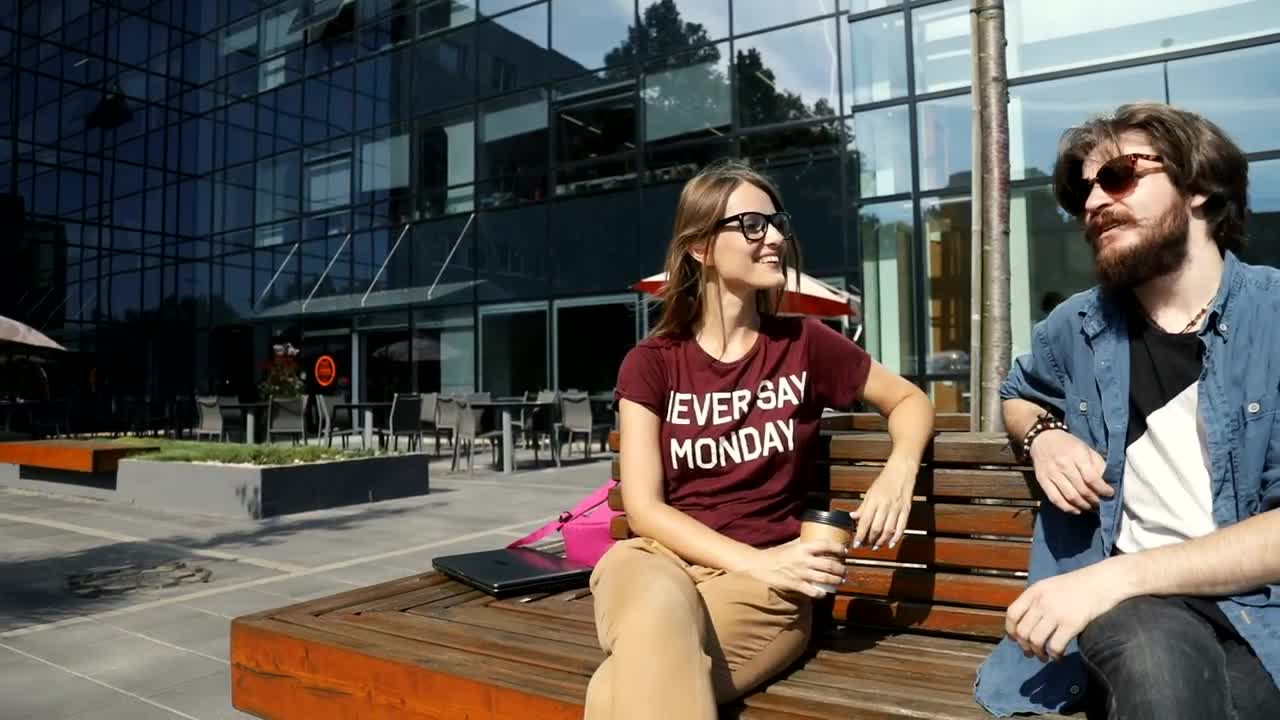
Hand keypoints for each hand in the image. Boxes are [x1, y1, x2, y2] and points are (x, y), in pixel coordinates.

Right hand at [744, 538, 847, 598]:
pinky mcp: (796, 585)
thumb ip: (802, 543)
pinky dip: (821, 593)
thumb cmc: (776, 554)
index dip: (838, 547)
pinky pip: (813, 591)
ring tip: (841, 581)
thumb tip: (815, 538)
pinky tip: (824, 593)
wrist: (759, 565)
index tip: (845, 551)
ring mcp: (800, 573)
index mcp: (803, 547)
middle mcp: (804, 560)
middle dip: (841, 569)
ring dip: (836, 581)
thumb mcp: (790, 545)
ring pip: (825, 579)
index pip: (825, 545)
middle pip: (829, 564)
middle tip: (845, 570)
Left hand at [852, 460, 916, 549]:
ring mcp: (897, 508)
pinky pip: (901, 527)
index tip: (855, 544)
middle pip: (876, 527)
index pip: (865, 521)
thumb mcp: (870, 492)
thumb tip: (852, 517)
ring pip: (888, 530)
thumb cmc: (884, 481)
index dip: (860, 534)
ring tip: (875, 547)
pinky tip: (890, 544)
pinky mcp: (906, 510)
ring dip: (881, 541)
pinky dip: (896, 538)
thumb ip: (863, 506)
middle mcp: (885, 505)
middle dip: (869, 540)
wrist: (901, 471)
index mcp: (874, 500)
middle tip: (864, 546)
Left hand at [1005, 562, 1130, 661]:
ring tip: (1045, 656)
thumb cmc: (1080, 585)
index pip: (1012, 614)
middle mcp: (1041, 602)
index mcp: (1034, 591)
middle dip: (1025, 647)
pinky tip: (1059, 656)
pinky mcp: (1072, 624)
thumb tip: (1026, 624)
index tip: (1016, 640)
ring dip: (1038, 653)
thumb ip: (1037, 601)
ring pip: (1035, 641)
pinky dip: (1054, 655)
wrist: (1105, 581)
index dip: (1011, 631)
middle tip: (1032, 653)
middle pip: (1022, 631)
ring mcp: (1056, 613)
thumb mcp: (1051, 586)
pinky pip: (1055, 646)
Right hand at [1028, 429, 1112, 513]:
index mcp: (1077, 454)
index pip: (1091, 478)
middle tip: (1102, 503)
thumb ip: (1098, 465)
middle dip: (1095, 500)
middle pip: (1082, 489)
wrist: (1042, 438)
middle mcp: (1063, 464)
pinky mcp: (1042, 481)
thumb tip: (1108, 483)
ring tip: (1092, 507)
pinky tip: (1077, 510)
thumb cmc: (1069, 445)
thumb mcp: (1086, 449)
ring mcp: (1051, 474)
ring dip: (1084, 506)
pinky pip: (1055, 499)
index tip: (1110, 494)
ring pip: (1070, 496)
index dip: (1102, 489)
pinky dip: (1068, 508)